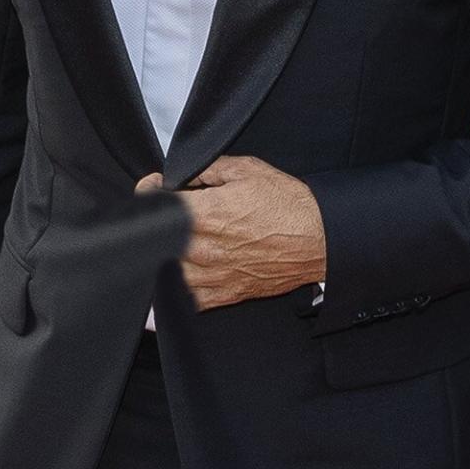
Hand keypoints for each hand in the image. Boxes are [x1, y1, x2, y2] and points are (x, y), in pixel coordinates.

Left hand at [136, 155, 325, 311]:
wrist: (319, 237)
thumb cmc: (289, 205)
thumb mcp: (247, 169)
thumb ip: (208, 169)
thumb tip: (184, 173)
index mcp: (206, 214)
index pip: (156, 205)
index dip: (150, 192)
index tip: (155, 189)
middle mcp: (205, 248)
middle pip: (157, 240)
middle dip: (158, 222)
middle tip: (170, 213)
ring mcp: (214, 275)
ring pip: (168, 271)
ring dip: (166, 254)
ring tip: (175, 240)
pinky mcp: (226, 294)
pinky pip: (188, 299)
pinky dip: (177, 290)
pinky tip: (179, 275)